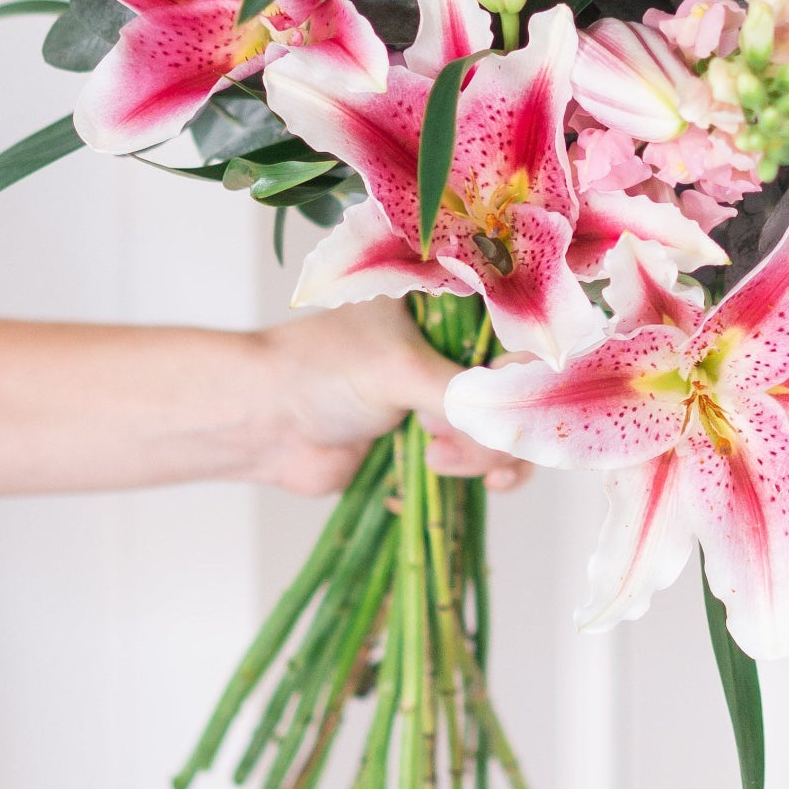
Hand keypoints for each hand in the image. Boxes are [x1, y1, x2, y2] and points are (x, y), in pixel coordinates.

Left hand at [245, 298, 529, 496]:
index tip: (520, 406)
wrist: (261, 422)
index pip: (519, 334)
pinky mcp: (429, 442)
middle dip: (497, 428)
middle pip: (516, 393)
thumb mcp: (401, 372)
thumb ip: (466, 394)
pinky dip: (462, 481)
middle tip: (452, 440)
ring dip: (480, 459)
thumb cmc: (321, 372)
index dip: (527, 373)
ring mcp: (441, 396)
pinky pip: (473, 466)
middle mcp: (453, 348)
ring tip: (435, 461)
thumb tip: (521, 423)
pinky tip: (431, 481)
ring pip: (500, 435)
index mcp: (449, 306)